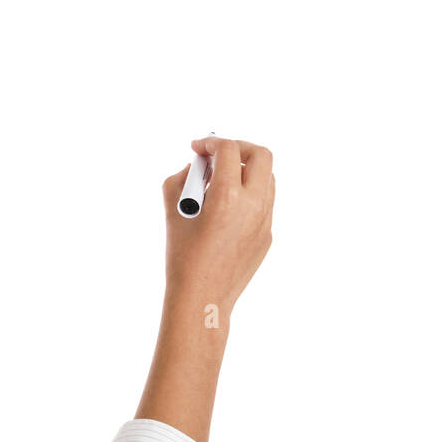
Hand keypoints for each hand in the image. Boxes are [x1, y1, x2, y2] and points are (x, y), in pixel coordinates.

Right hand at [160, 136, 274, 315]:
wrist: (201, 299)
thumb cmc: (182, 259)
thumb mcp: (173, 213)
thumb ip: (182, 180)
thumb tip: (197, 167)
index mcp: (228, 198)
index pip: (228, 150)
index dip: (210, 143)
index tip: (197, 149)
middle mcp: (253, 206)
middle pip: (261, 155)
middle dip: (238, 148)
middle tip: (218, 156)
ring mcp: (265, 222)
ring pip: (267, 178)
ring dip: (245, 172)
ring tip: (220, 183)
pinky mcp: (267, 236)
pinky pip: (263, 204)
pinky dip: (247, 196)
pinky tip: (225, 211)